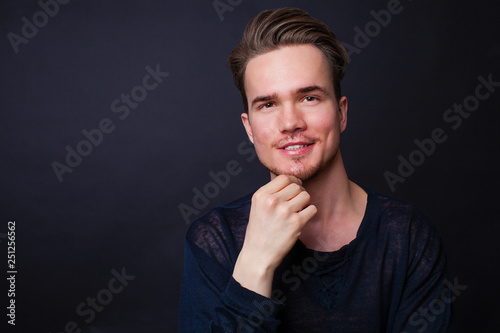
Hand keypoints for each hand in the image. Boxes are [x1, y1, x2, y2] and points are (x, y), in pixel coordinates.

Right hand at [233, 175, 316, 296]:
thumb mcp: (258, 207)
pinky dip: (309, 214)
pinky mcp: (296, 223)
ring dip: (305, 203)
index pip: (284, 177)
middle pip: (296, 186)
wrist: (258, 255)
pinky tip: (301, 220)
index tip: (294, 188)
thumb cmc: (259, 231)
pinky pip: (312, 209)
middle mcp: (272, 201)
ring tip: (297, 212)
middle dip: (299, 193)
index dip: (292, 181)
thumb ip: (272, 193)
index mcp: (261, 195)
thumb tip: (294, 181)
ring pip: (306, 196)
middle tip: (295, 204)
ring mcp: (285, 211)